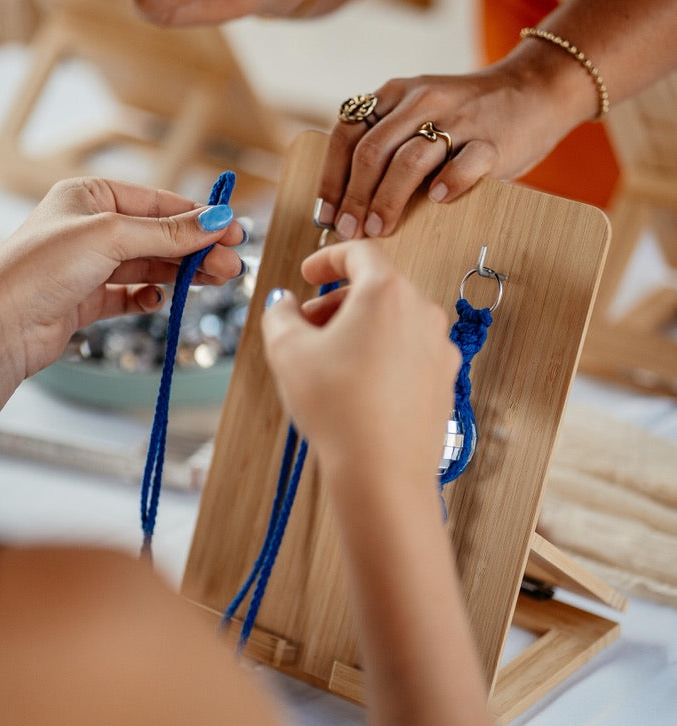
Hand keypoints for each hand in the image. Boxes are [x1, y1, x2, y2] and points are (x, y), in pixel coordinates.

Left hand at [0, 176, 244, 379]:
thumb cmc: (40, 268)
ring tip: (216, 281)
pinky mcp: (87, 299)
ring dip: (182, 274)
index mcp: (89, 196)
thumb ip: (168, 232)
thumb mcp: (111, 237)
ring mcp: (89, 265)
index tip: (232, 230)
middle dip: (195, 249)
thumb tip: (216, 220)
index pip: (156, 202)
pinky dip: (149, 296)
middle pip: (158, 236)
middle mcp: (89, 228)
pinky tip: (161, 299)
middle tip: (231, 264)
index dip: (197, 216)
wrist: (3, 327)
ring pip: (149, 266)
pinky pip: (130, 294)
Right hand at [261, 241, 459, 478]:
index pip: (360, 252)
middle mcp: (423, 312)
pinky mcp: (445, 381)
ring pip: (394, 322)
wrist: (383, 473)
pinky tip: (356, 388)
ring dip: (359, 330)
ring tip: (328, 362)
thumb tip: (284, 305)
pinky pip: (409, 353)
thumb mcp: (287, 351)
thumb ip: (280, 314)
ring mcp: (440, 348)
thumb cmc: (338, 409)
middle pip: (377, 289)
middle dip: (337, 303)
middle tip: (306, 328)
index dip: (327, 258)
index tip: (308, 273)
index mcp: (388, 292)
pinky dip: (381, 356)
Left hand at [318, 47, 586, 238]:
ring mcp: (458, 120)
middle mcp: (422, 101)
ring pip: (409, 161)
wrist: (534, 89)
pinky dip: (447, 184)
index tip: (325, 215)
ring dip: (388, 201)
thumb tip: (347, 203)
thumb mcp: (418, 110)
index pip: (347, 133)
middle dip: (354, 198)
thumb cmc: (467, 115)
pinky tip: (437, 203)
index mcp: (396, 93)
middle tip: (350, 232)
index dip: (331, 177)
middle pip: (372, 152)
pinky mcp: (492, 141)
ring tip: (379, 231)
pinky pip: (464, 164)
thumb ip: (387, 141)